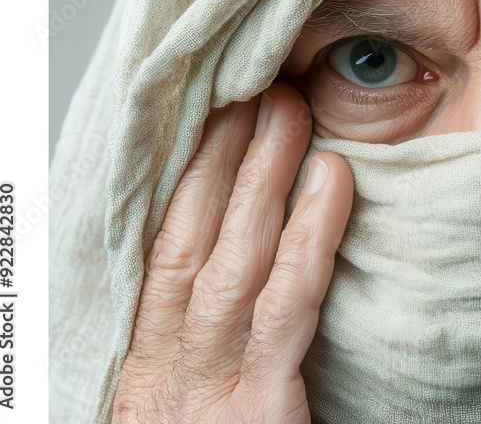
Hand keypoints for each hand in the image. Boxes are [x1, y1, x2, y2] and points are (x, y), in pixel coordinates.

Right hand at [113, 83, 353, 421]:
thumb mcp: (183, 405)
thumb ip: (206, 340)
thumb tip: (231, 269)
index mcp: (147, 357)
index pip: (164, 249)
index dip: (187, 181)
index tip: (210, 121)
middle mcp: (165, 358)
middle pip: (191, 236)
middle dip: (220, 158)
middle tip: (254, 88)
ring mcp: (204, 379)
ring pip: (231, 254)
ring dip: (258, 175)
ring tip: (286, 109)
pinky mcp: (251, 404)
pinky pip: (285, 302)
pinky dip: (309, 236)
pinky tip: (333, 181)